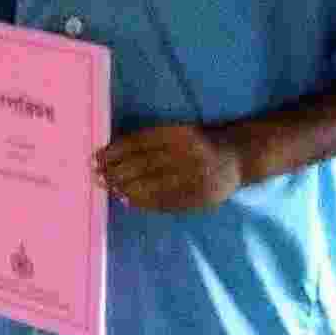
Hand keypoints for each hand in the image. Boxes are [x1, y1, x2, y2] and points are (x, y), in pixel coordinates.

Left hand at [95, 122, 249, 215]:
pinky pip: (167, 202)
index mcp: (182, 134)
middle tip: (97, 175)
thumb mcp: (179, 132)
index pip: (142, 143)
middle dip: (117, 171)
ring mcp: (197, 178)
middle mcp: (190, 155)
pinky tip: (128, 200)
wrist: (237, 157)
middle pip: (145, 165)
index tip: (97, 157)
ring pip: (154, 185)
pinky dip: (144, 202)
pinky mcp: (201, 198)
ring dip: (126, 188)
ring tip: (109, 188)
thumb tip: (113, 154)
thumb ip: (151, 140)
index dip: (116, 151)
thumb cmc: (199, 142)